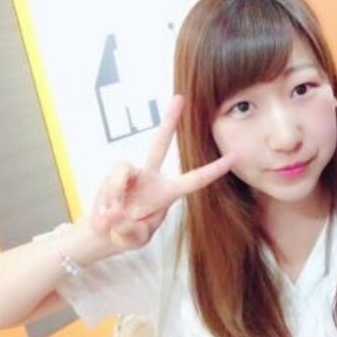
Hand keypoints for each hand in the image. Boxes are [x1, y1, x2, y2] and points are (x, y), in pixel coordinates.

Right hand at [90, 95, 233, 250]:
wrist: (102, 234)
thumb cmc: (126, 234)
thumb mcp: (134, 239)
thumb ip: (130, 229)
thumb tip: (119, 212)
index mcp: (167, 194)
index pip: (195, 180)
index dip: (214, 170)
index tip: (234, 156)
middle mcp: (151, 178)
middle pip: (160, 143)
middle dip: (169, 121)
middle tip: (180, 97)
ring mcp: (131, 174)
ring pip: (124, 169)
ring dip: (116, 193)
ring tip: (114, 215)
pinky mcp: (113, 175)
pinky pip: (111, 178)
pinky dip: (107, 198)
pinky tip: (106, 212)